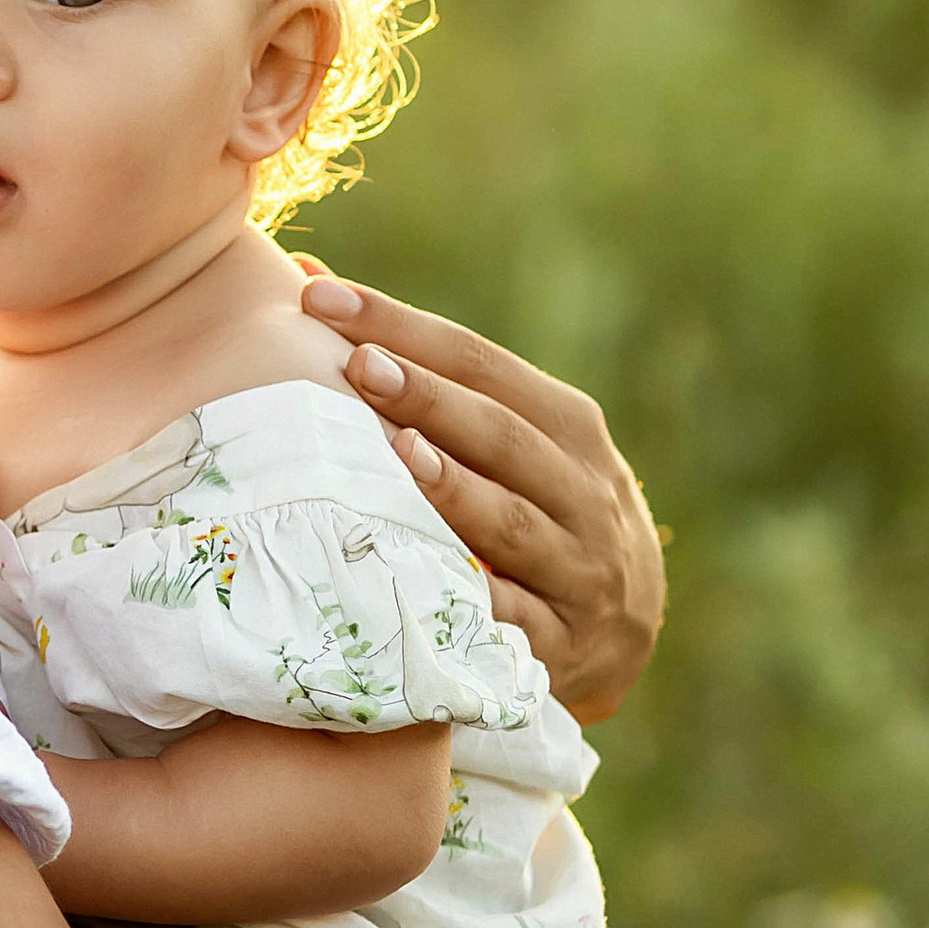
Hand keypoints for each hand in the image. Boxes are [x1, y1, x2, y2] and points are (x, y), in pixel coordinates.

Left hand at [300, 278, 664, 723]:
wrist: (621, 635)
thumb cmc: (537, 512)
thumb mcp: (516, 443)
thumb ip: (429, 380)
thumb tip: (307, 282)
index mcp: (568, 427)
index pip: (481, 362)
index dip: (402, 325)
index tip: (320, 297)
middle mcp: (584, 490)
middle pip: (500, 434)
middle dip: (429, 397)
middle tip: (359, 364)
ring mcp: (579, 569)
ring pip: (513, 522)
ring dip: (455, 490)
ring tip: (398, 454)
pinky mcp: (562, 645)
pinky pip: (513, 618)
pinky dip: (475, 596)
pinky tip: (430, 575)